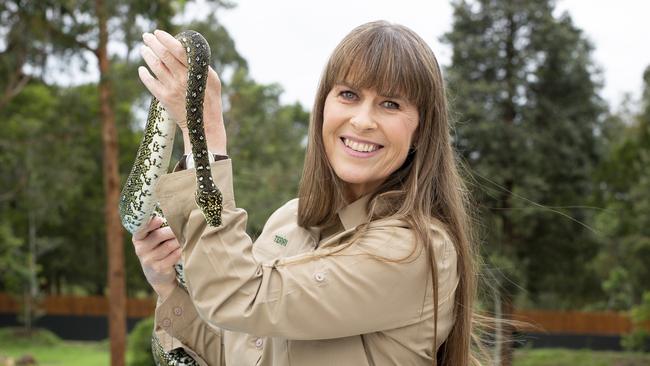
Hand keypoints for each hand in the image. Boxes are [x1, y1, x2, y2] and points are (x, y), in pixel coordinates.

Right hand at [132, 216, 180, 299]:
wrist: (158, 276)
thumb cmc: (157, 251)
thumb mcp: (152, 240)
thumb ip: (157, 229)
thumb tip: (174, 216)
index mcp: (138, 238)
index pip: (141, 229)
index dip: (150, 224)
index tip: (160, 220)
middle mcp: (141, 249)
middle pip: (159, 235)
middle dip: (173, 230)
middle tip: (184, 227)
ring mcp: (149, 260)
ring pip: (169, 245)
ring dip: (179, 240)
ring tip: (185, 237)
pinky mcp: (159, 268)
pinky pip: (174, 255)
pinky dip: (181, 250)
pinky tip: (183, 249)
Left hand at [138, 29, 226, 154]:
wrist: (204, 124)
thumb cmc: (211, 99)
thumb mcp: (213, 79)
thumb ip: (201, 65)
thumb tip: (186, 50)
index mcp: (196, 71)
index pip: (178, 50)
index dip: (166, 39)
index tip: (158, 32)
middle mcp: (183, 78)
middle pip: (163, 55)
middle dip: (153, 43)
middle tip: (146, 36)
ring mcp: (172, 88)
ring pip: (155, 66)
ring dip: (147, 55)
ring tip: (143, 49)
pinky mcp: (164, 98)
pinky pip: (150, 82)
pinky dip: (144, 74)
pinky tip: (142, 69)